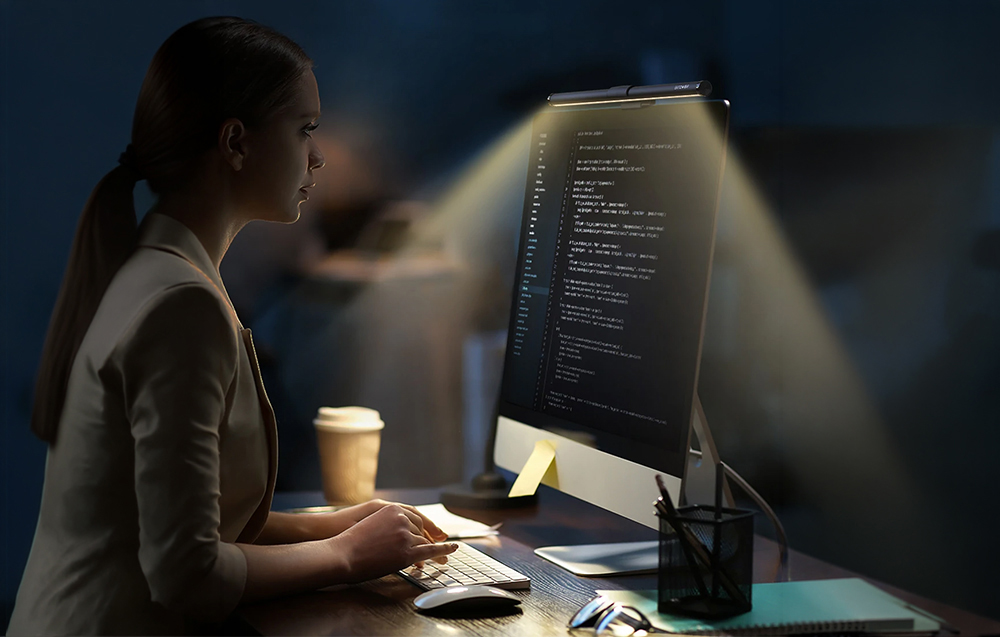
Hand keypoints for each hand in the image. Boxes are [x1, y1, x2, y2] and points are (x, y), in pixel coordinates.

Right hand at [329, 504, 457, 582]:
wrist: (339, 552)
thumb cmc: (346, 541)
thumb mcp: (365, 524)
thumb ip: (381, 525)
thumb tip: (388, 536)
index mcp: (388, 507)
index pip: (413, 514)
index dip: (423, 522)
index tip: (431, 529)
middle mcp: (398, 516)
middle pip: (421, 525)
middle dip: (431, 534)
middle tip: (441, 541)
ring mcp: (403, 532)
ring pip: (424, 538)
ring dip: (433, 546)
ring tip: (442, 555)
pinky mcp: (404, 549)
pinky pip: (427, 550)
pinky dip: (438, 552)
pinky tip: (444, 555)